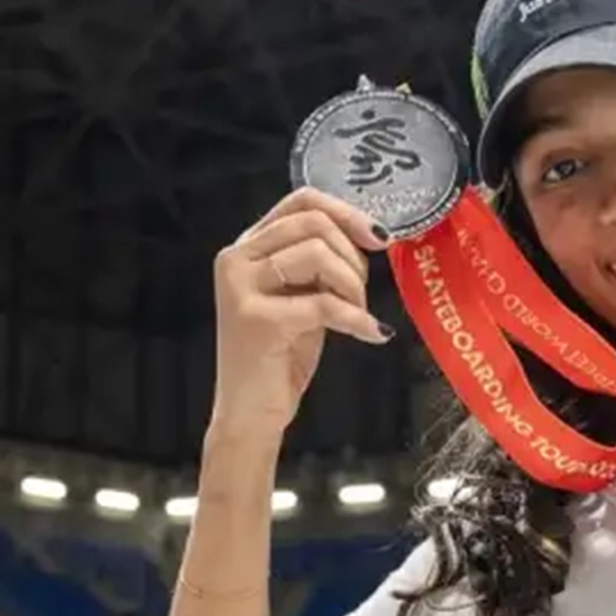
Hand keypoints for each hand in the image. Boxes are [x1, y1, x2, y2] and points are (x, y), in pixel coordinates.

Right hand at [210, 187, 392, 439]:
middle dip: (353, 256)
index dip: (346, 211)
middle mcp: (236, 257)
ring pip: (318, 254)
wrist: (249, 415)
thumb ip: (318, 263)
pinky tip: (373, 333)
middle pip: (313, 223)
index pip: (301, 200)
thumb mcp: (301, 297)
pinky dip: (358, 319)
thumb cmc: (278, 357)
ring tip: (358, 315)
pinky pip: (324, 303)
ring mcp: (241, 286)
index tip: (378, 237)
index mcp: (248, 246)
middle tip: (361, 293)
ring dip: (353, 286)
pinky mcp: (256, 317)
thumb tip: (369, 235)